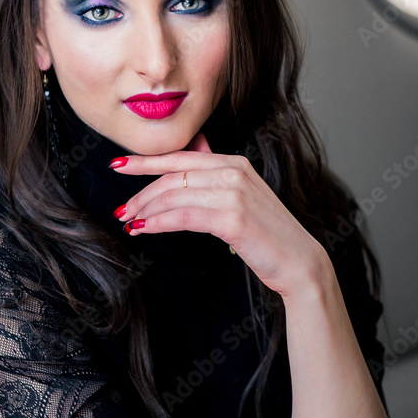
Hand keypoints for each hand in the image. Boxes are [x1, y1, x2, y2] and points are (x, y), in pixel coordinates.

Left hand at [111, 131, 327, 300]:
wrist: (298, 260)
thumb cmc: (266, 233)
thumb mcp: (241, 196)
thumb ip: (215, 176)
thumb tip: (189, 159)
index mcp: (233, 162)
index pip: (180, 157)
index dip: (146, 161)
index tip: (119, 166)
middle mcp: (233, 171)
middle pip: (172, 176)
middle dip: (140, 192)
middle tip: (122, 209)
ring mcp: (233, 193)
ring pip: (173, 196)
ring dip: (145, 210)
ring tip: (130, 222)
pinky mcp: (232, 217)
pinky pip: (182, 216)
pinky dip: (158, 222)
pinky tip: (145, 229)